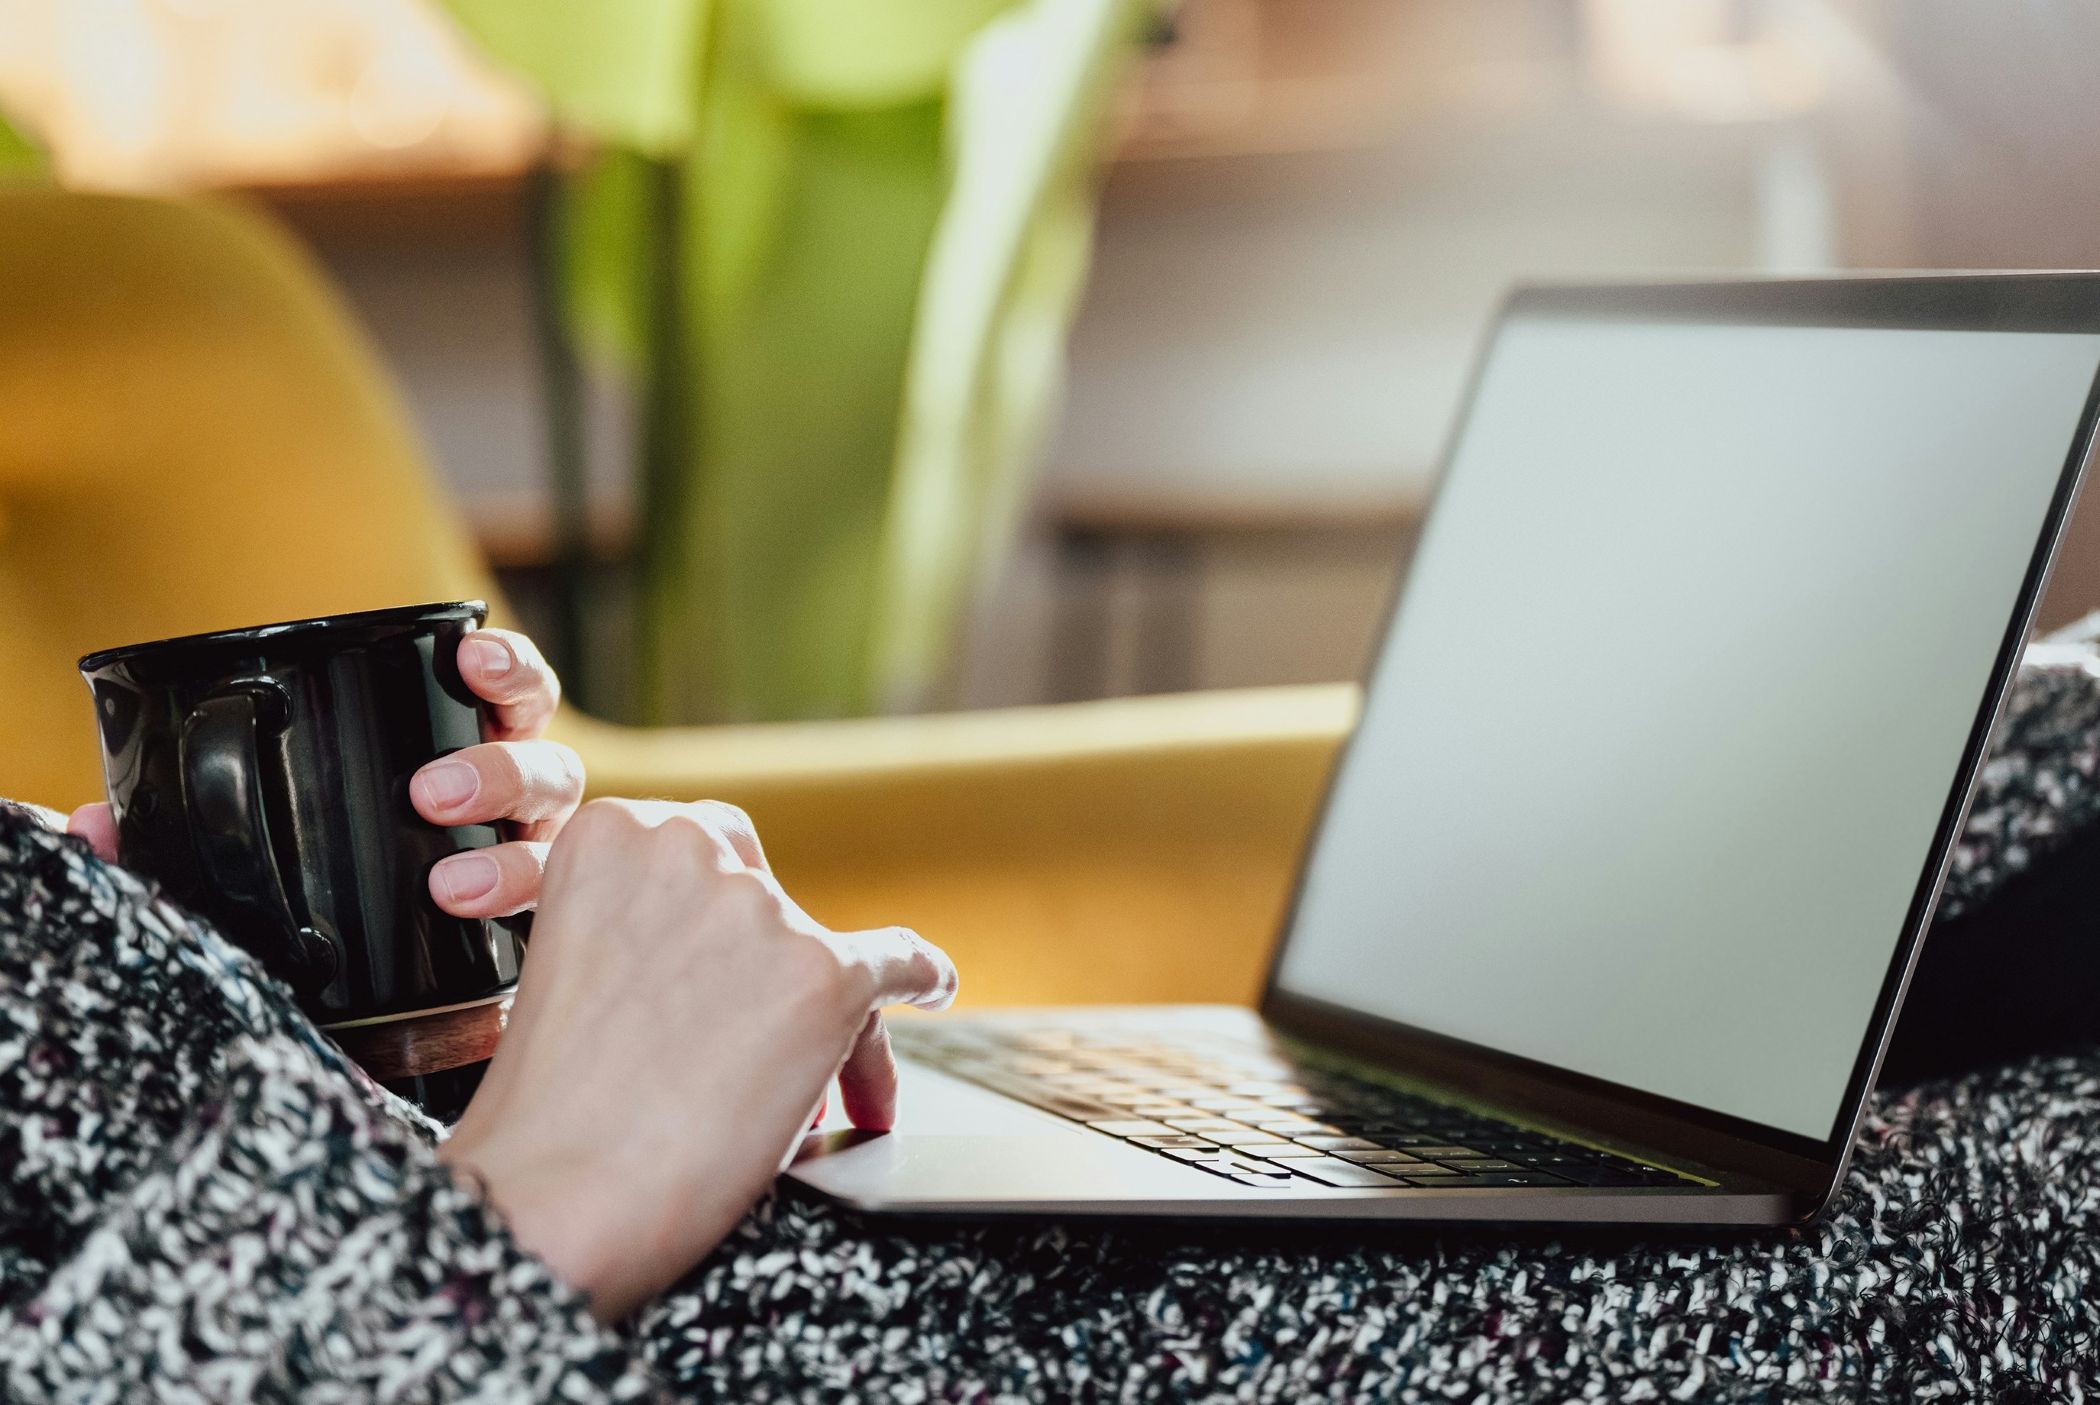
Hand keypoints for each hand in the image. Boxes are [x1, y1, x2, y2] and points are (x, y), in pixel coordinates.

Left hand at [67, 627, 581, 916]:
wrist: (367, 1026)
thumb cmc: (323, 914)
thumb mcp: (253, 865)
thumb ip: (178, 842)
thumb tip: (88, 825)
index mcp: (467, 759)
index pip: (510, 695)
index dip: (503, 671)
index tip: (468, 659)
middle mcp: (519, 813)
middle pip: (545, 768)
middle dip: (495, 770)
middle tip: (428, 796)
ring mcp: (537, 876)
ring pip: (560, 848)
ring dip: (511, 860)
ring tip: (450, 889)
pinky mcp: (543, 945)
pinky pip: (566, 930)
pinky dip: (546, 930)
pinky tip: (512, 950)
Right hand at [437, 798, 957, 1320]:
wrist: (554, 1195)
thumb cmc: (550, 1107)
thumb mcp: (570, 959)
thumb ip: (642, 919)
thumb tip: (736, 940)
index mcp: (613, 832)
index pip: (704, 852)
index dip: (717, 923)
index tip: (716, 971)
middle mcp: (692, 849)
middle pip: (767, 897)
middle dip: (766, 959)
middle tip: (752, 1032)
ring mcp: (763, 912)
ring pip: (821, 951)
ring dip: (814, 1017)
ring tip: (783, 1094)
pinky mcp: (825, 975)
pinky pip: (901, 962)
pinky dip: (922, 977)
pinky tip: (932, 987)